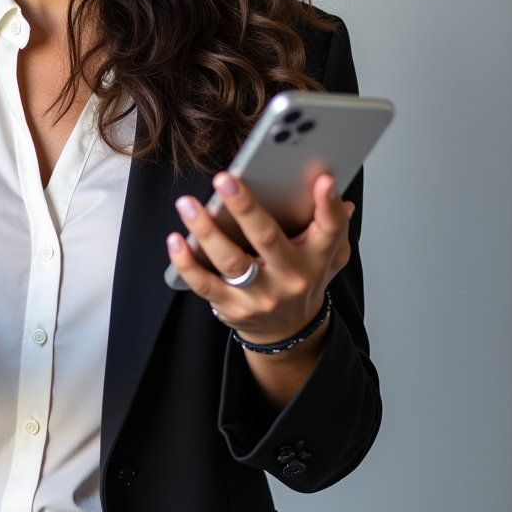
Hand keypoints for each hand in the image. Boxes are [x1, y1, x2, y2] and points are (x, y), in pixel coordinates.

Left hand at [166, 171, 352, 344]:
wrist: (288, 332)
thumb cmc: (303, 281)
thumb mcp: (327, 255)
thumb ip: (331, 225)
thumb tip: (336, 193)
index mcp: (316, 258)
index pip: (329, 230)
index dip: (328, 206)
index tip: (324, 182)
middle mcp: (289, 277)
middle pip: (266, 239)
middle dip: (245, 207)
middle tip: (224, 179)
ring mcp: (259, 296)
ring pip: (230, 261)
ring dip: (205, 230)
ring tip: (188, 204)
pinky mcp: (232, 307)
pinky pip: (204, 284)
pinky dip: (187, 263)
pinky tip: (176, 241)